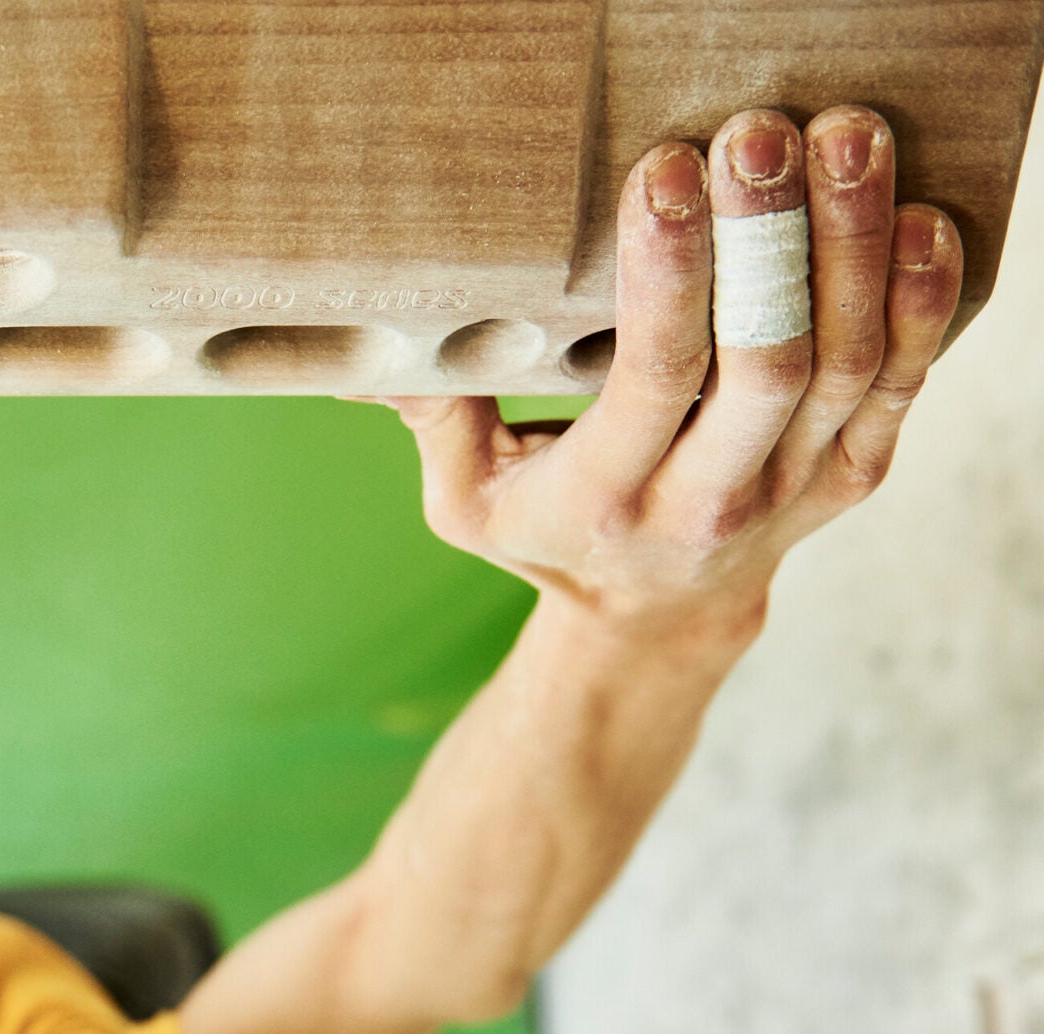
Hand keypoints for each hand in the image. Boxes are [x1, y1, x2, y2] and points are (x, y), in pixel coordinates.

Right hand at [371, 107, 962, 641]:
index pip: (653, 378)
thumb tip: (383, 332)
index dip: (669, 275)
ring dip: (857, 244)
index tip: (667, 173)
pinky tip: (922, 219)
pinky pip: (903, 387)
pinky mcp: (851, 475)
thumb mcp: (466, 500)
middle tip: (764, 136)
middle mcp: (710, 502)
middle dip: (773, 240)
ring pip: (847, 364)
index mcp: (607, 499)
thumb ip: (434, 415)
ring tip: (848, 139)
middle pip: (768, 365)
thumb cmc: (549, 537)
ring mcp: (793, 492)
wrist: (653, 621)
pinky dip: (924, 304)